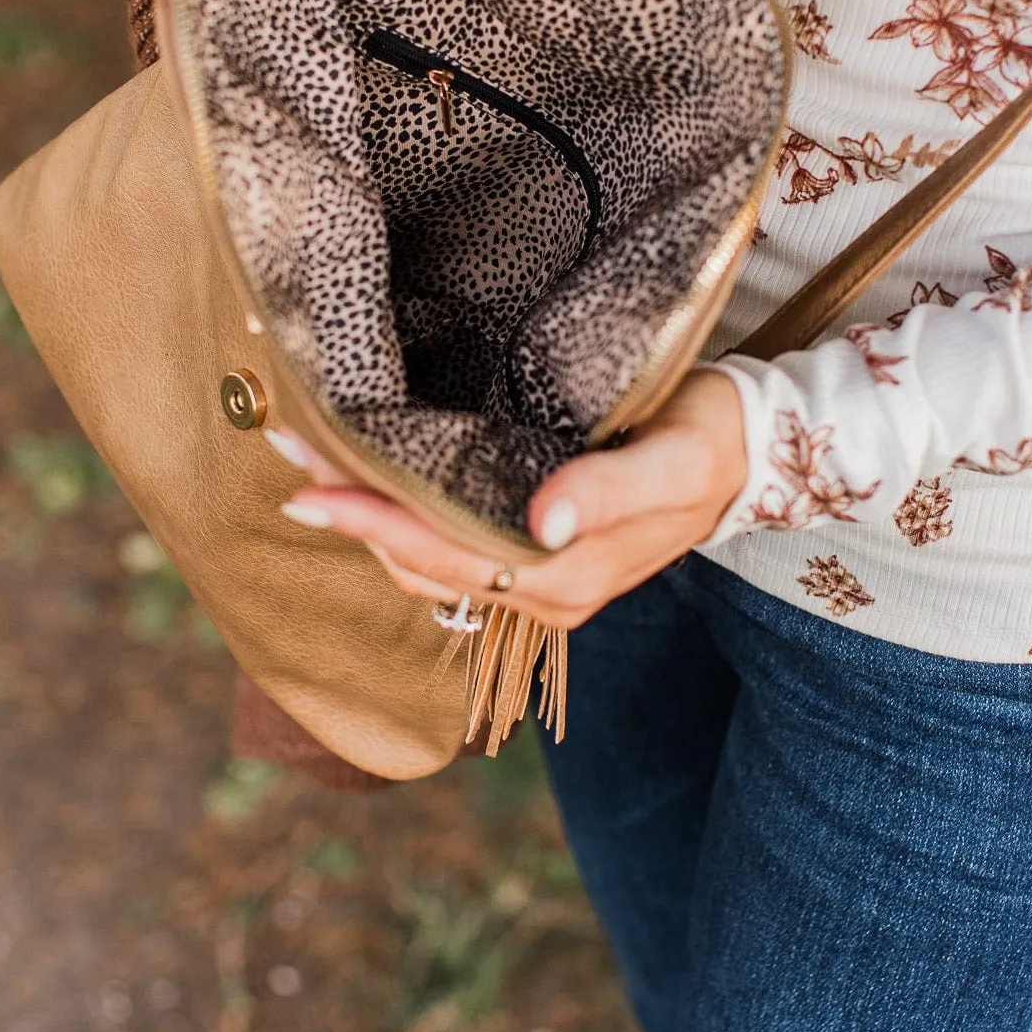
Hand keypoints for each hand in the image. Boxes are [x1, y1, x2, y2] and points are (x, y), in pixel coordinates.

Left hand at [268, 370, 748, 629]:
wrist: (747, 451)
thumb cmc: (709, 441)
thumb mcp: (671, 460)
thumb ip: (609, 493)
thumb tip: (543, 523)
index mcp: (565, 578)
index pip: (445, 555)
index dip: (373, 525)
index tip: (308, 492)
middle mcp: (539, 589)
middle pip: (418, 562)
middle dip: (349, 513)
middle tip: (283, 449)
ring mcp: (533, 576)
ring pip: (425, 560)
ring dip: (366, 515)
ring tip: (310, 455)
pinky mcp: (532, 550)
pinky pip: (447, 546)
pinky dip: (399, 516)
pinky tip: (371, 478)